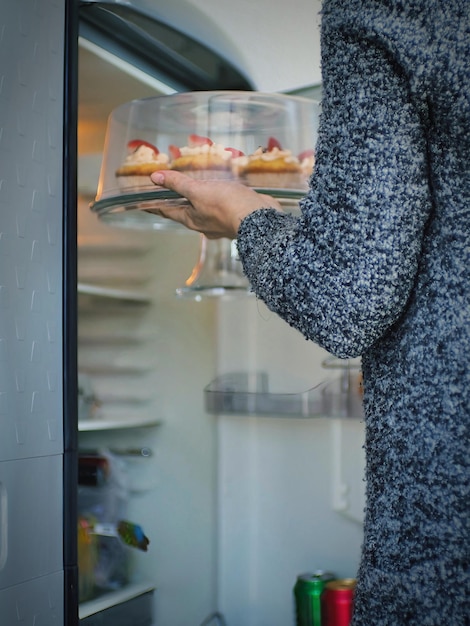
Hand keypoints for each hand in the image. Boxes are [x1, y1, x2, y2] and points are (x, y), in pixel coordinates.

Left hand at [150, 170, 281, 238]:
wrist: (260, 219)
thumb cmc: (227, 206)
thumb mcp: (199, 191)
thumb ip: (178, 184)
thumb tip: (154, 178)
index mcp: (190, 219)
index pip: (166, 211)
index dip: (153, 205)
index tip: (143, 203)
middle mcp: (203, 223)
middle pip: (184, 211)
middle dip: (175, 202)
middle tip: (167, 192)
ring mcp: (219, 221)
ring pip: (203, 210)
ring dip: (197, 201)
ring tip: (193, 189)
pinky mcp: (234, 216)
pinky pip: (220, 206)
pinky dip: (216, 199)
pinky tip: (220, 192)